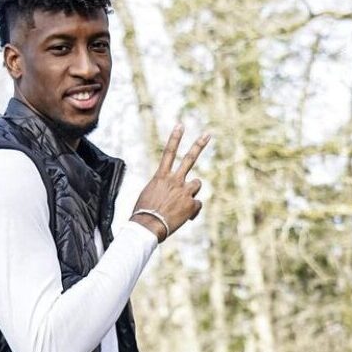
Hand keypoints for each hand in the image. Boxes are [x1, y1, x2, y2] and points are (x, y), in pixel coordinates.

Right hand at [130, 124, 210, 241]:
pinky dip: (193, 211)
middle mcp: (174, 180)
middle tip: (207, 134)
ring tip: (182, 202)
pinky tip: (184, 217)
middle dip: (199, 145)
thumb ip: (162, 189)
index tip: (180, 125)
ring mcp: (184, 191)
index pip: (168, 152)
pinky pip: (197, 205)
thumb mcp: (148, 195)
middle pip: (189, 159)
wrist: (148, 226)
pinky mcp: (191, 204)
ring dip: (192, 191)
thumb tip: (169, 194)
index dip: (175, 138)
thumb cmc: (143, 214)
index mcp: (161, 177)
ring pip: (197, 184)